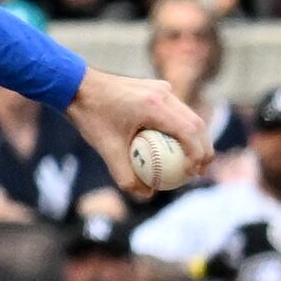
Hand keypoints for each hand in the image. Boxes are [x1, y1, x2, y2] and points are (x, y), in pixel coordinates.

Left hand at [66, 63, 212, 191]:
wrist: (76, 86)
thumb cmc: (90, 117)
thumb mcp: (106, 149)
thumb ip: (125, 175)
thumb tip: (146, 195)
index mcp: (154, 105)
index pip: (189, 131)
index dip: (197, 155)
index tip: (192, 174)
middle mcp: (163, 93)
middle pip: (196, 123)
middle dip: (204, 149)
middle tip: (199, 172)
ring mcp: (161, 88)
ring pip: (189, 115)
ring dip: (195, 138)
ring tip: (193, 162)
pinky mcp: (156, 88)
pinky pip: (175, 110)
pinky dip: (180, 128)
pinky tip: (173, 147)